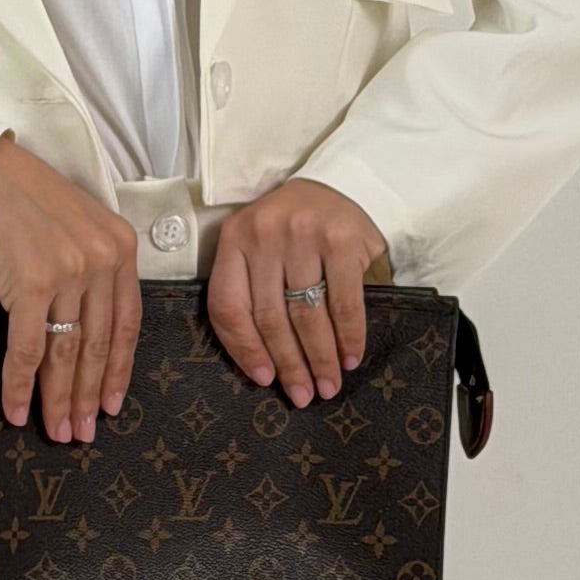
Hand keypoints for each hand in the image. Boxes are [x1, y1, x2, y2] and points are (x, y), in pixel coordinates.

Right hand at [0, 134, 139, 440]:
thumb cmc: (18, 197)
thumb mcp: (73, 228)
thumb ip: (88, 272)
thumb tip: (79, 333)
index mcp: (119, 247)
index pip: (128, 324)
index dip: (119, 371)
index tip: (113, 402)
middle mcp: (100, 260)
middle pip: (99, 346)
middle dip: (90, 396)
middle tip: (84, 430)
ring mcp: (68, 272)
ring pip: (67, 354)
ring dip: (60, 399)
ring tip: (57, 429)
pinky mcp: (31, 283)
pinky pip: (28, 348)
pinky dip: (20, 384)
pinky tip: (17, 407)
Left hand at [207, 176, 392, 405]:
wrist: (341, 183)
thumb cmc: (295, 229)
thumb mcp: (260, 248)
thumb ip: (252, 291)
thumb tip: (262, 366)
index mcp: (235, 239)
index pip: (229, 306)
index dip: (245, 350)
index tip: (264, 380)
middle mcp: (264, 235)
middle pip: (270, 317)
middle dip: (288, 364)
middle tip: (302, 396)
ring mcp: (303, 235)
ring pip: (306, 314)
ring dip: (319, 358)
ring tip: (327, 386)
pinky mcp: (342, 240)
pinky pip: (343, 302)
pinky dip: (348, 336)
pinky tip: (350, 358)